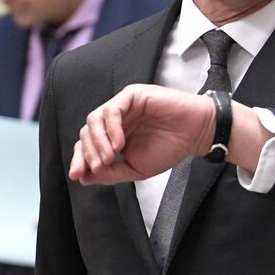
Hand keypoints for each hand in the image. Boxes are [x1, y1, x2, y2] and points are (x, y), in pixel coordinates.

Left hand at [69, 84, 217, 184]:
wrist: (196, 135)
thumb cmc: (170, 148)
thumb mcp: (136, 169)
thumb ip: (110, 173)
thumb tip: (84, 178)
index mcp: (113, 135)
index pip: (87, 145)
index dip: (80, 159)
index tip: (78, 175)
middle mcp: (114, 120)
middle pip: (86, 132)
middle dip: (87, 152)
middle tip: (98, 168)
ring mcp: (122, 106)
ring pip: (94, 119)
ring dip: (98, 142)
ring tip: (111, 158)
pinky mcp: (131, 96)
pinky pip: (112, 110)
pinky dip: (111, 128)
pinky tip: (119, 144)